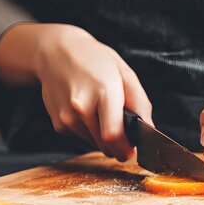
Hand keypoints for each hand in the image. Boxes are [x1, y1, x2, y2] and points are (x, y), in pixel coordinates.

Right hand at [0, 23, 152, 160]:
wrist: (55, 53)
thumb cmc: (93, 60)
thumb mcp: (124, 73)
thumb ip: (139, 102)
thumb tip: (148, 129)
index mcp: (103, 91)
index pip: (113, 134)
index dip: (125, 149)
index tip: (132, 151)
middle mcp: (81, 106)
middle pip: (105, 144)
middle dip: (117, 145)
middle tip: (120, 129)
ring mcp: (66, 117)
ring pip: (94, 143)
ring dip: (102, 136)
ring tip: (99, 110)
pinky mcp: (58, 124)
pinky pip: (81, 138)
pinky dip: (88, 131)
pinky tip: (85, 111)